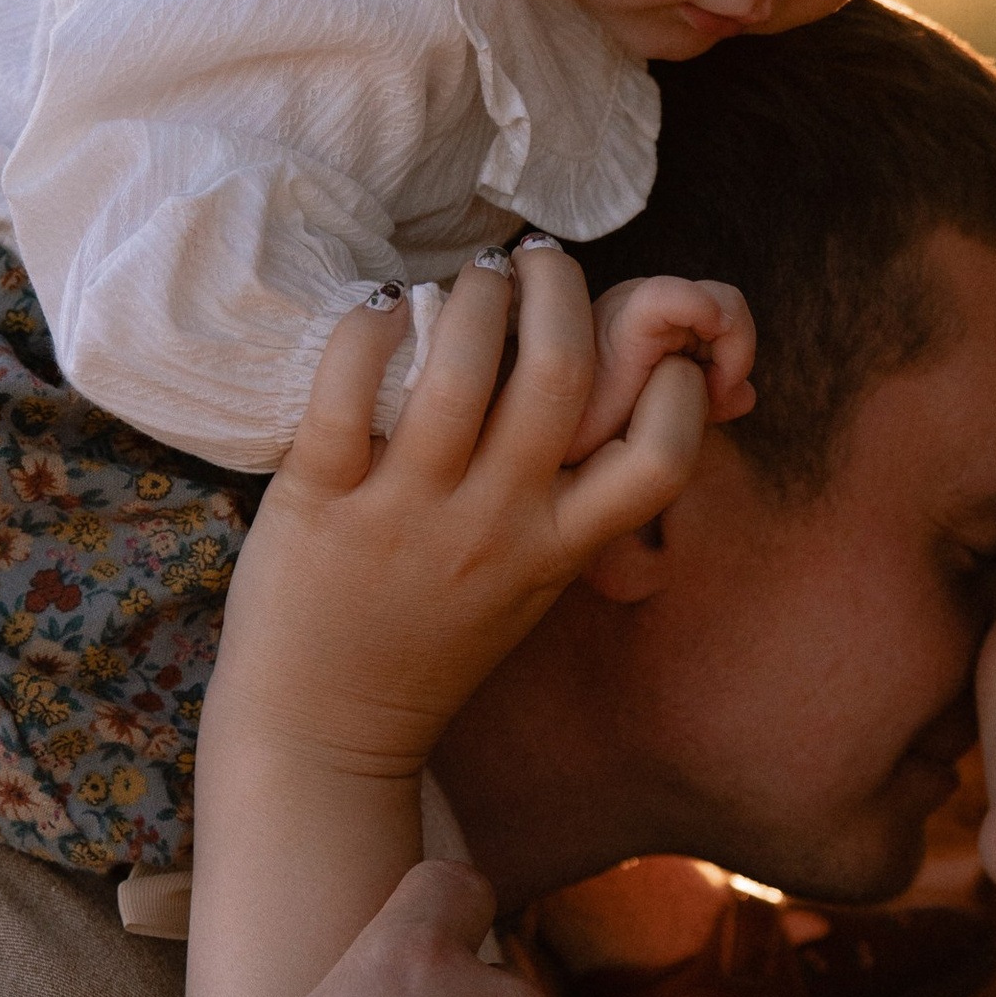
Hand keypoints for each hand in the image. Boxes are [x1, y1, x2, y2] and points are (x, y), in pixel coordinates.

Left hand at [208, 244, 743, 783]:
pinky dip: (371, 326)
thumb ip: (573, 506)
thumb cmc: (433, 644)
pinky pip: (347, 386)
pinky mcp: (318, 499)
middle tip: (540, 264)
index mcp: (559, 549)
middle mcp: (495, 526)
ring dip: (475, 291)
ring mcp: (407, 512)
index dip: (677, 387)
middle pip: (565, 371)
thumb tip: (627, 414)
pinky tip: (383, 311)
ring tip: (471, 278)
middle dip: (562, 288)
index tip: (653, 352)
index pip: (663, 456)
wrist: (324, 732)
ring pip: (464, 363)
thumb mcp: (533, 586)